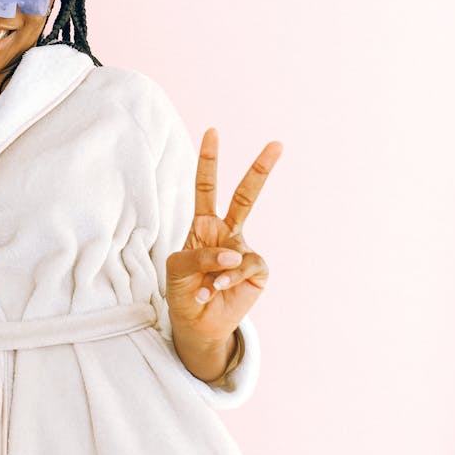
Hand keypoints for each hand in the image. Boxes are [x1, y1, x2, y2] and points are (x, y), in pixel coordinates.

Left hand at [166, 129, 281, 344]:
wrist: (196, 322)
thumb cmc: (183, 290)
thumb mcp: (177, 268)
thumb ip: (199, 256)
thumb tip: (231, 254)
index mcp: (203, 224)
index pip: (206, 185)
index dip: (209, 159)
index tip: (213, 132)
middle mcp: (226, 232)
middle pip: (245, 196)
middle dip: (260, 170)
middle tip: (277, 144)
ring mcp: (243, 250)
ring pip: (238, 247)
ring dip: (216, 271)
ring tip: (204, 288)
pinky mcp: (257, 271)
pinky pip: (245, 267)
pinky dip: (228, 279)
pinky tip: (214, 291)